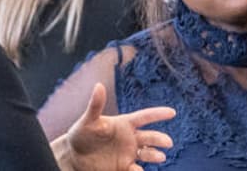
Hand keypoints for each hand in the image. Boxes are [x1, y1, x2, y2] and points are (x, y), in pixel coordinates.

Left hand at [51, 83, 175, 170]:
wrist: (74, 155)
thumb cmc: (81, 133)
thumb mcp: (89, 120)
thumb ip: (96, 105)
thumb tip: (99, 85)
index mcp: (125, 123)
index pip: (145, 116)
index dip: (158, 114)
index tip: (172, 112)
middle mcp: (130, 138)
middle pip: (150, 137)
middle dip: (160, 139)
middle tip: (168, 143)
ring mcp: (128, 153)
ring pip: (147, 154)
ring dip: (154, 155)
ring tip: (159, 157)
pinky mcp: (124, 167)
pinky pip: (135, 170)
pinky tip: (138, 170)